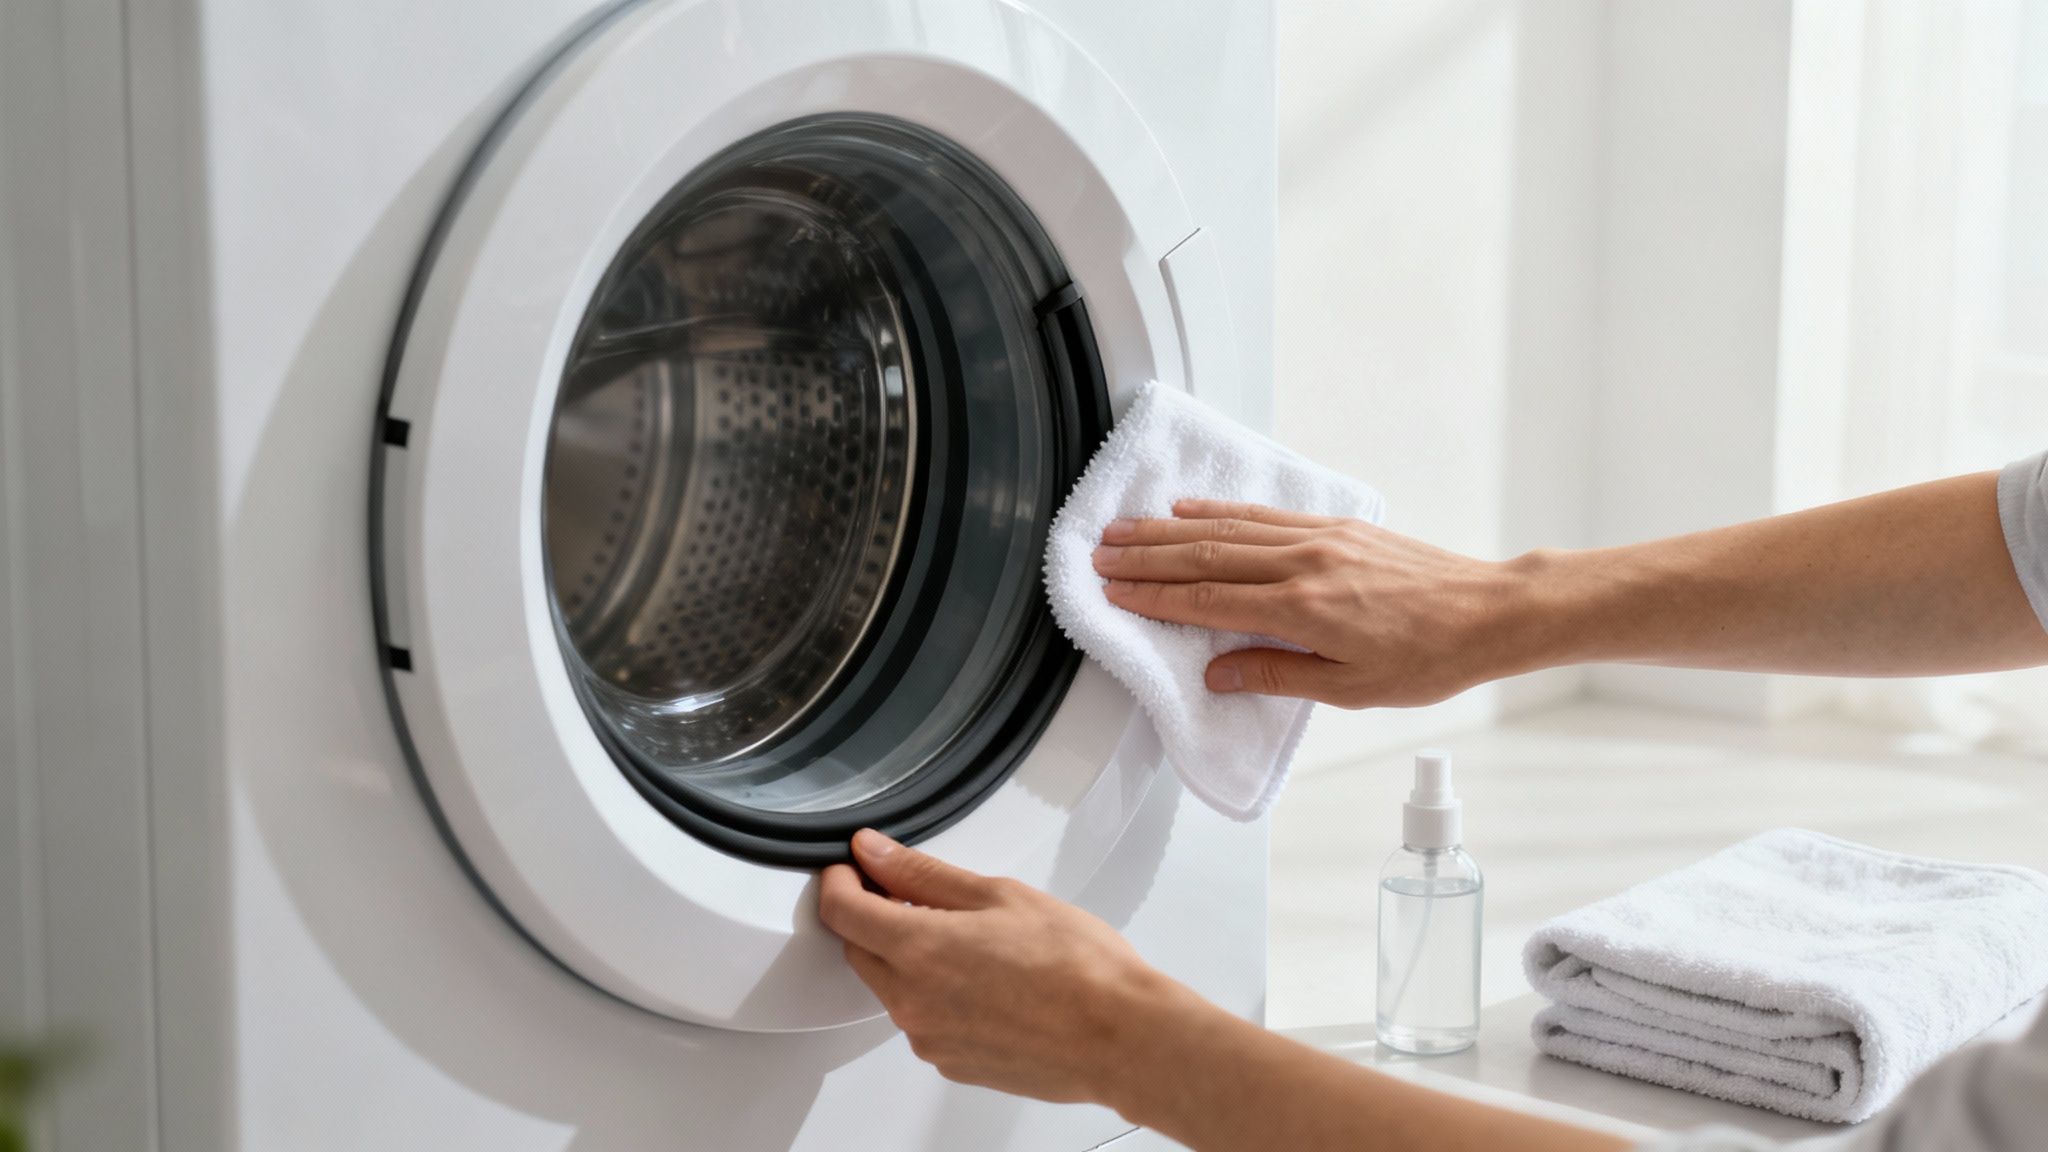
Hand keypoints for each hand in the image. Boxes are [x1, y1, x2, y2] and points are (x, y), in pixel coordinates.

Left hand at [817, 829, 1191, 1104]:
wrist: (1119, 1035)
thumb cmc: (1076, 966)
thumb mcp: (997, 894)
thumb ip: (923, 875)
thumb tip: (876, 854)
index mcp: (918, 950)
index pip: (841, 912)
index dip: (840, 882)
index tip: (853, 868)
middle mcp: (912, 1002)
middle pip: (859, 952)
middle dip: (872, 919)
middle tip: (911, 895)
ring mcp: (930, 1039)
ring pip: (893, 989)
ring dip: (909, 959)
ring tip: (970, 940)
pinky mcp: (952, 1063)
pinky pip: (924, 1021)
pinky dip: (937, 996)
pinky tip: (984, 980)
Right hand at [1091, 500, 1533, 707]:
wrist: (1488, 612)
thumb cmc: (1428, 657)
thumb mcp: (1351, 688)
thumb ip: (1278, 675)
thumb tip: (1218, 674)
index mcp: (1302, 609)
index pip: (1208, 600)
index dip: (1154, 597)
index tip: (1113, 592)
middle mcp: (1303, 564)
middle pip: (1205, 555)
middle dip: (1146, 556)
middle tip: (1099, 556)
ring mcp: (1318, 538)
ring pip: (1227, 528)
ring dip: (1169, 528)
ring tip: (1126, 528)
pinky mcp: (1335, 526)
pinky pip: (1262, 514)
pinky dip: (1219, 510)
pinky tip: (1191, 509)